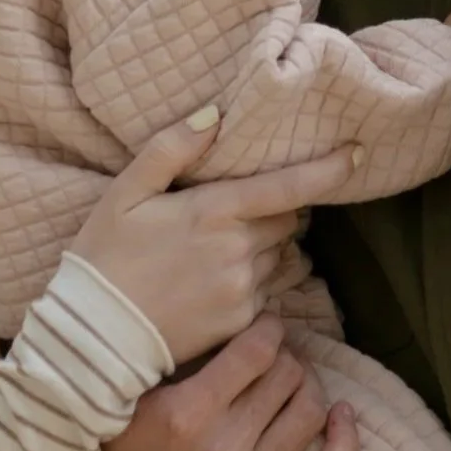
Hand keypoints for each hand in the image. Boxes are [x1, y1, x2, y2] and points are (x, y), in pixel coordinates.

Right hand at [68, 315, 359, 450]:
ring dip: (308, 387)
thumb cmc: (130, 445)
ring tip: (296, 382)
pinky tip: (342, 416)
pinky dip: (344, 444)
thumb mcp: (141, 392)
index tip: (267, 327)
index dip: (269, 329)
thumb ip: (186, 358)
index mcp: (187, 413)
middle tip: (276, 358)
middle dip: (285, 357)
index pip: (257, 350)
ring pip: (308, 413)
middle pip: (286, 377)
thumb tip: (241, 314)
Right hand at [70, 115, 352, 367]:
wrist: (95, 335)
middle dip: (274, 210)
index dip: (327, 170)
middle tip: (235, 211)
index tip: (356, 154)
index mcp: (214, 211)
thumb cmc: (105, 257)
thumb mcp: (125, 193)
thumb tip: (214, 114)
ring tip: (218, 251)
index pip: (288, 187)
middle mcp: (238, 251)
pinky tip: (215, 283)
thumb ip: (170, 149)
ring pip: (279, 255)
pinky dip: (252, 280)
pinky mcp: (241, 322)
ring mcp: (243, 289)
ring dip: (264, 246)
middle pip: (286, 219)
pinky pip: (266, 290)